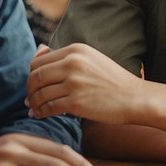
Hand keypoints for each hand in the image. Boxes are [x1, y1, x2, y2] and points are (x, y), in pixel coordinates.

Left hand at [28, 43, 146, 123]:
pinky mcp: (76, 103)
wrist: (135, 98)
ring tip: (34, 109)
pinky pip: (48, 107)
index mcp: (76, 50)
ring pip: (39, 93)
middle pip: (35, 76)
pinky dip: (40, 113)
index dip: (31, 75)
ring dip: (33, 103)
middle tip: (29, 99)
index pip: (39, 61)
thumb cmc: (113, 81)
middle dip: (29, 89)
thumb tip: (37, 51)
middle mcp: (73, 63)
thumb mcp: (91, 59)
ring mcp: (74, 83)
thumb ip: (65, 56)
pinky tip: (40, 115)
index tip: (33, 85)